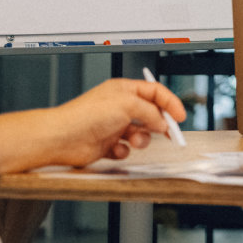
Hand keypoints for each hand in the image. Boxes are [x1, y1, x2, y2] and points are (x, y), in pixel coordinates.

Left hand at [46, 79, 186, 166]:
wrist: (63, 138)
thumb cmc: (86, 115)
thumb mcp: (127, 105)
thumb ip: (150, 112)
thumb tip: (162, 122)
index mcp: (124, 90)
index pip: (154, 92)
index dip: (169, 103)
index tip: (180, 116)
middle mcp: (119, 107)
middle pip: (149, 114)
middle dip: (159, 124)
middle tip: (169, 133)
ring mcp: (113, 126)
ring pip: (139, 133)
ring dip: (141, 139)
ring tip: (135, 141)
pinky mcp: (107, 144)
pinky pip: (125, 149)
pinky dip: (124, 151)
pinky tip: (116, 149)